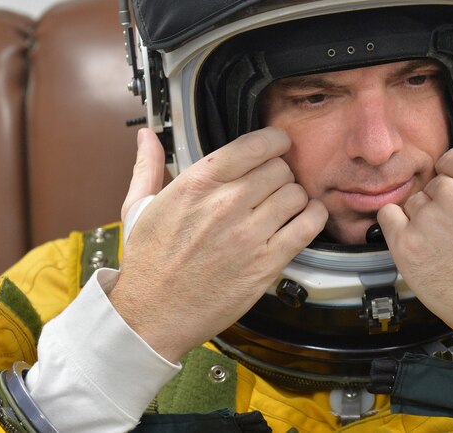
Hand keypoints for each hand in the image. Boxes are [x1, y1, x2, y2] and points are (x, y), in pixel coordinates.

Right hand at [110, 127, 327, 361]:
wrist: (151, 315)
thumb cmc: (147, 264)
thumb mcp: (138, 207)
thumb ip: (147, 166)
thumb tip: (146, 136)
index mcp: (197, 184)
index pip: (254, 145)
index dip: (274, 141)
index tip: (278, 145)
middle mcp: (226, 204)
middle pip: (279, 168)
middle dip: (280, 174)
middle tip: (273, 186)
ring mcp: (248, 234)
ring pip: (296, 194)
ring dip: (295, 197)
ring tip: (285, 206)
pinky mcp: (266, 263)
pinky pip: (308, 226)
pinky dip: (314, 217)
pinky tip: (305, 218)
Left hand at [378, 148, 452, 360]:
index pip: (451, 160)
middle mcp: (452, 194)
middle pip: (432, 186)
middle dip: (440, 205)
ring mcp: (427, 219)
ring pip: (411, 204)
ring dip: (420, 220)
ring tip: (444, 247)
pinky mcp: (407, 245)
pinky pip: (387, 219)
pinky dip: (395, 229)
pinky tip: (416, 244)